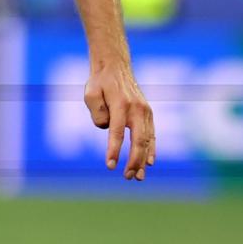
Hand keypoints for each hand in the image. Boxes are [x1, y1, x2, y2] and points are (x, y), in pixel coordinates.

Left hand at [85, 60, 154, 180]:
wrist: (115, 66)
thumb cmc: (100, 82)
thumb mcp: (90, 93)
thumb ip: (97, 112)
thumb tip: (107, 129)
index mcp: (121, 104)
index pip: (117, 132)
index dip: (114, 150)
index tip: (110, 166)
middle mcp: (136, 108)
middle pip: (138, 140)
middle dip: (133, 161)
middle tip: (126, 177)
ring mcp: (145, 111)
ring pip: (147, 140)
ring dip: (143, 160)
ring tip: (137, 177)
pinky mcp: (148, 114)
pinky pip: (152, 135)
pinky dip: (151, 150)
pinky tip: (149, 163)